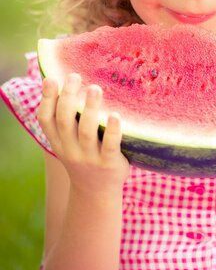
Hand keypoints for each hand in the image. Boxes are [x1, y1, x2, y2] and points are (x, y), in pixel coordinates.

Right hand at [37, 74, 129, 196]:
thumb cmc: (84, 156)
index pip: (46, 120)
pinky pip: (110, 145)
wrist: (96, 193)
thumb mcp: (68, 142)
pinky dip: (113, 130)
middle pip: (64, 121)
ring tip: (95, 88)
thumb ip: (66, 119)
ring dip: (89, 108)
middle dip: (67, 97)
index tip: (51, 79)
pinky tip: (116, 115)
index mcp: (59, 142)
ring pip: (86, 131)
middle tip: (74, 76)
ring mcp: (89, 157)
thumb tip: (67, 84)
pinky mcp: (109, 163)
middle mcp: (71, 149)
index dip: (46, 99)